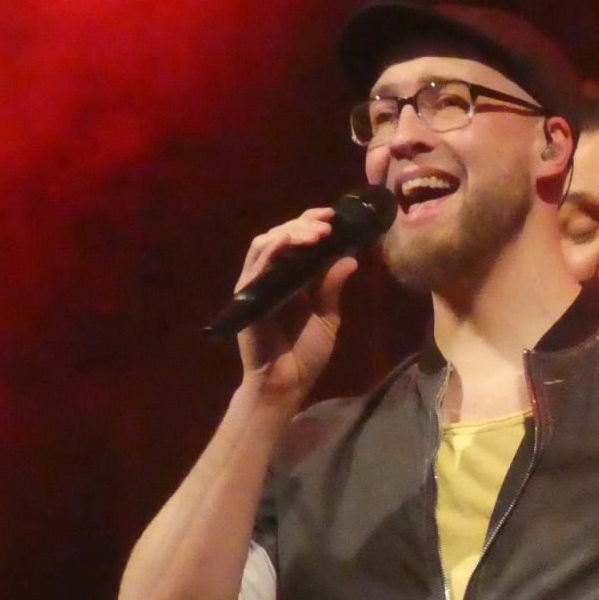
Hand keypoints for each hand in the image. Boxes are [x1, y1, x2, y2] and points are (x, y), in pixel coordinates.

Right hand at [233, 207, 359, 400]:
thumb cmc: (305, 354)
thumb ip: (333, 286)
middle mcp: (272, 276)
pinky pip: (257, 264)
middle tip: (328, 223)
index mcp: (291, 278)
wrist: (288, 383)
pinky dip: (275, 249)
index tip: (334, 216)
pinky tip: (293, 243)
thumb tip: (351, 257)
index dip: (311, 223)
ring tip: (317, 233)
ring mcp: (257, 283)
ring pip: (266, 243)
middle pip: (281, 235)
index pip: (297, 241)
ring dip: (291, 232)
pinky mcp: (247, 295)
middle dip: (304, 224)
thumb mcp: (327, 315)